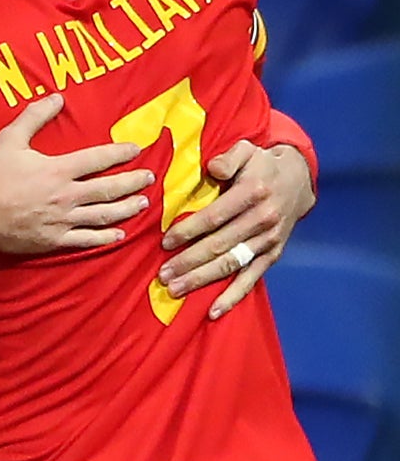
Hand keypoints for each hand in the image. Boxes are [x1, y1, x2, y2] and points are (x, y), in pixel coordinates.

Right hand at [0, 94, 152, 253]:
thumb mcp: (9, 138)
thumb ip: (34, 117)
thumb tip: (56, 98)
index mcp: (58, 170)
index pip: (97, 159)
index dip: (119, 153)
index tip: (136, 149)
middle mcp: (66, 196)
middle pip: (108, 189)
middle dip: (132, 182)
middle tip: (150, 178)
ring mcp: (62, 220)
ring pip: (103, 215)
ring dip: (126, 209)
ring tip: (142, 204)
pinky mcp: (54, 240)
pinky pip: (86, 240)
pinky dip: (105, 237)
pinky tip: (119, 235)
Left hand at [157, 141, 314, 318]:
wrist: (298, 180)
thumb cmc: (261, 164)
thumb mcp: (246, 149)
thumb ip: (228, 158)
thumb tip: (212, 169)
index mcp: (252, 193)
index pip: (214, 217)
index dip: (189, 231)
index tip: (165, 242)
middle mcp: (262, 220)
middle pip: (219, 246)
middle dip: (189, 262)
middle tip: (163, 275)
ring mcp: (269, 241)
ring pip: (231, 265)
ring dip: (202, 280)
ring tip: (175, 290)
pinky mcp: (273, 255)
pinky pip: (252, 279)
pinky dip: (233, 296)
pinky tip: (213, 311)